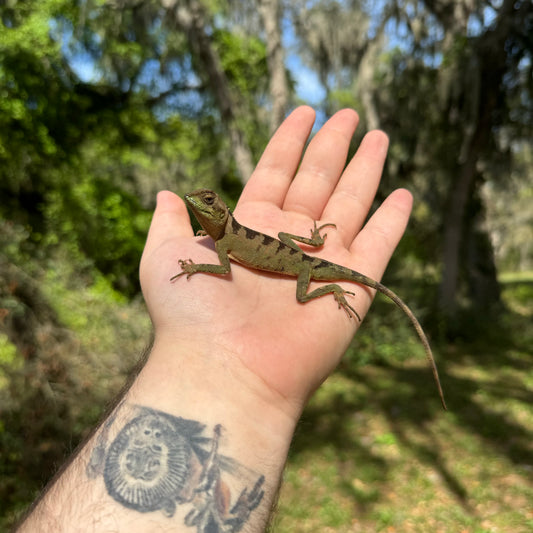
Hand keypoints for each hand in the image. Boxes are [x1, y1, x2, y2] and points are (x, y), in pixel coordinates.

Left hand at [139, 106, 411, 419]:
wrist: (226, 369)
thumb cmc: (192, 314)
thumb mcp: (165, 255)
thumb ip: (170, 221)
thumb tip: (167, 193)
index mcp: (250, 227)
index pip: (275, 171)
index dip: (290, 141)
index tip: (306, 111)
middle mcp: (288, 239)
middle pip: (317, 180)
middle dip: (332, 146)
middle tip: (349, 114)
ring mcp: (321, 261)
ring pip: (350, 203)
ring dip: (365, 170)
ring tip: (378, 135)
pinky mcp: (351, 285)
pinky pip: (378, 245)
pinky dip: (392, 221)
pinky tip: (402, 194)